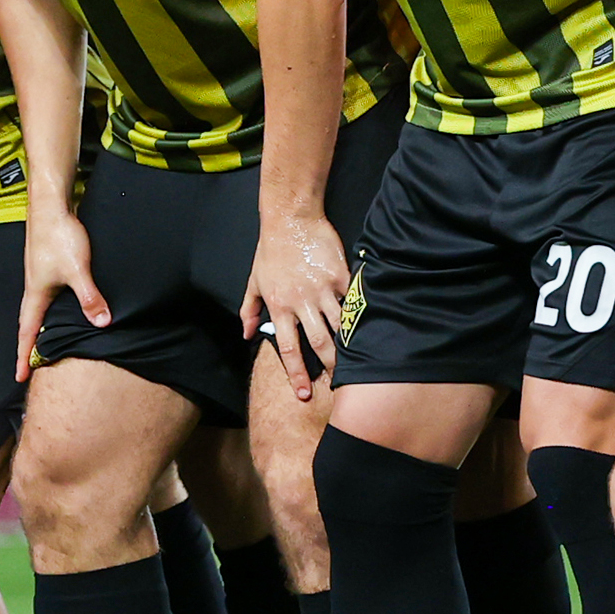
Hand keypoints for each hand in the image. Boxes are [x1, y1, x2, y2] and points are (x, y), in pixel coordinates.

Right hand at [18, 206, 106, 373]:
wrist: (52, 206)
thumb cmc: (59, 236)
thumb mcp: (77, 271)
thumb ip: (89, 297)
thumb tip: (101, 322)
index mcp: (35, 295)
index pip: (26, 333)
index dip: (23, 356)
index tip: (20, 376)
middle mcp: (34, 288)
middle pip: (29, 324)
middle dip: (29, 346)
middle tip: (30, 366)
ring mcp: (40, 277)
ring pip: (38, 310)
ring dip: (39, 328)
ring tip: (46, 344)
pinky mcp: (49, 266)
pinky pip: (47, 297)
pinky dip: (50, 311)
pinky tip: (62, 310)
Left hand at [240, 213, 351, 400]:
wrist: (291, 219)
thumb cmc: (272, 250)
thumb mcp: (254, 281)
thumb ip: (249, 310)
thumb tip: (245, 334)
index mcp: (279, 307)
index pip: (288, 348)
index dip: (297, 374)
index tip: (305, 394)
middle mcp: (301, 302)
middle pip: (319, 343)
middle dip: (330, 367)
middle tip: (339, 384)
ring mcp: (322, 289)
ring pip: (339, 325)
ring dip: (348, 346)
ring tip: (358, 362)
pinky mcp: (340, 275)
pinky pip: (352, 300)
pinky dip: (359, 315)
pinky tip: (368, 328)